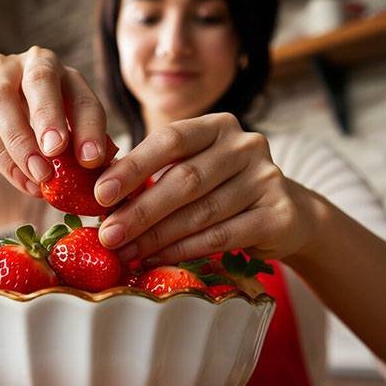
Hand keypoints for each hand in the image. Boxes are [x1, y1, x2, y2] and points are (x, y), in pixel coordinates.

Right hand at [0, 46, 113, 196]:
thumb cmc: (37, 135)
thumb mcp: (64, 140)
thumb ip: (81, 152)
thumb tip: (107, 175)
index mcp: (64, 75)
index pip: (82, 97)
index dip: (89, 129)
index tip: (92, 161)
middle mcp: (30, 64)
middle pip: (40, 80)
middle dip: (49, 117)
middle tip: (55, 152)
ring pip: (1, 101)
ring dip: (20, 142)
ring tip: (38, 176)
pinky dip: (1, 156)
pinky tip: (20, 179)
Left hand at [94, 113, 318, 263]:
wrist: (286, 216)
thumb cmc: (221, 190)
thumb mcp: (192, 170)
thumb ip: (154, 174)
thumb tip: (98, 195)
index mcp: (217, 126)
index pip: (170, 139)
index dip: (133, 167)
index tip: (100, 195)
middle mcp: (245, 145)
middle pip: (184, 180)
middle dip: (140, 211)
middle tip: (107, 235)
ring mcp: (267, 178)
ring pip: (201, 212)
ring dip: (157, 237)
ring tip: (125, 253)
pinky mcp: (279, 215)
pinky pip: (222, 237)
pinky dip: (183, 250)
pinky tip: (156, 259)